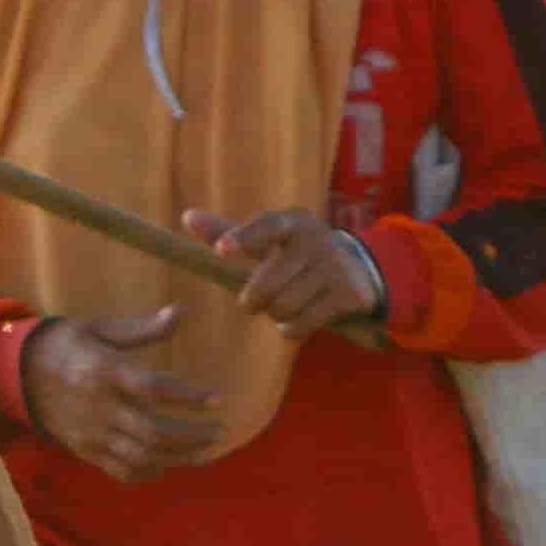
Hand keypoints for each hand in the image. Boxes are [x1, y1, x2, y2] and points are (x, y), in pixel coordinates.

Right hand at [23, 305, 224, 481]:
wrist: (18, 374)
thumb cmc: (66, 345)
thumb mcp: (99, 329)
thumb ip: (141, 329)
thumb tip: (180, 313)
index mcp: (103, 372)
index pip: (152, 389)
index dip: (188, 397)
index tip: (216, 399)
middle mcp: (98, 407)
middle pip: (152, 431)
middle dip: (191, 436)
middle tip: (217, 432)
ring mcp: (91, 433)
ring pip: (141, 456)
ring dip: (178, 457)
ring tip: (203, 451)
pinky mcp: (86, 450)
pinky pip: (122, 471)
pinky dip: (150, 472)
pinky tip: (170, 463)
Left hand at [186, 203, 387, 338]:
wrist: (359, 266)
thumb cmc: (295, 252)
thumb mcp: (267, 239)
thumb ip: (227, 230)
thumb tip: (187, 217)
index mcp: (292, 222)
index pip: (267, 225)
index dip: (243, 237)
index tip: (221, 250)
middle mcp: (316, 239)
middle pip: (267, 282)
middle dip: (252, 300)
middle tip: (252, 302)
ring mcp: (334, 266)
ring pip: (284, 305)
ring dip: (274, 314)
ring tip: (280, 306)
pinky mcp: (347, 293)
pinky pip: (302, 323)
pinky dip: (290, 328)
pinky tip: (294, 319)